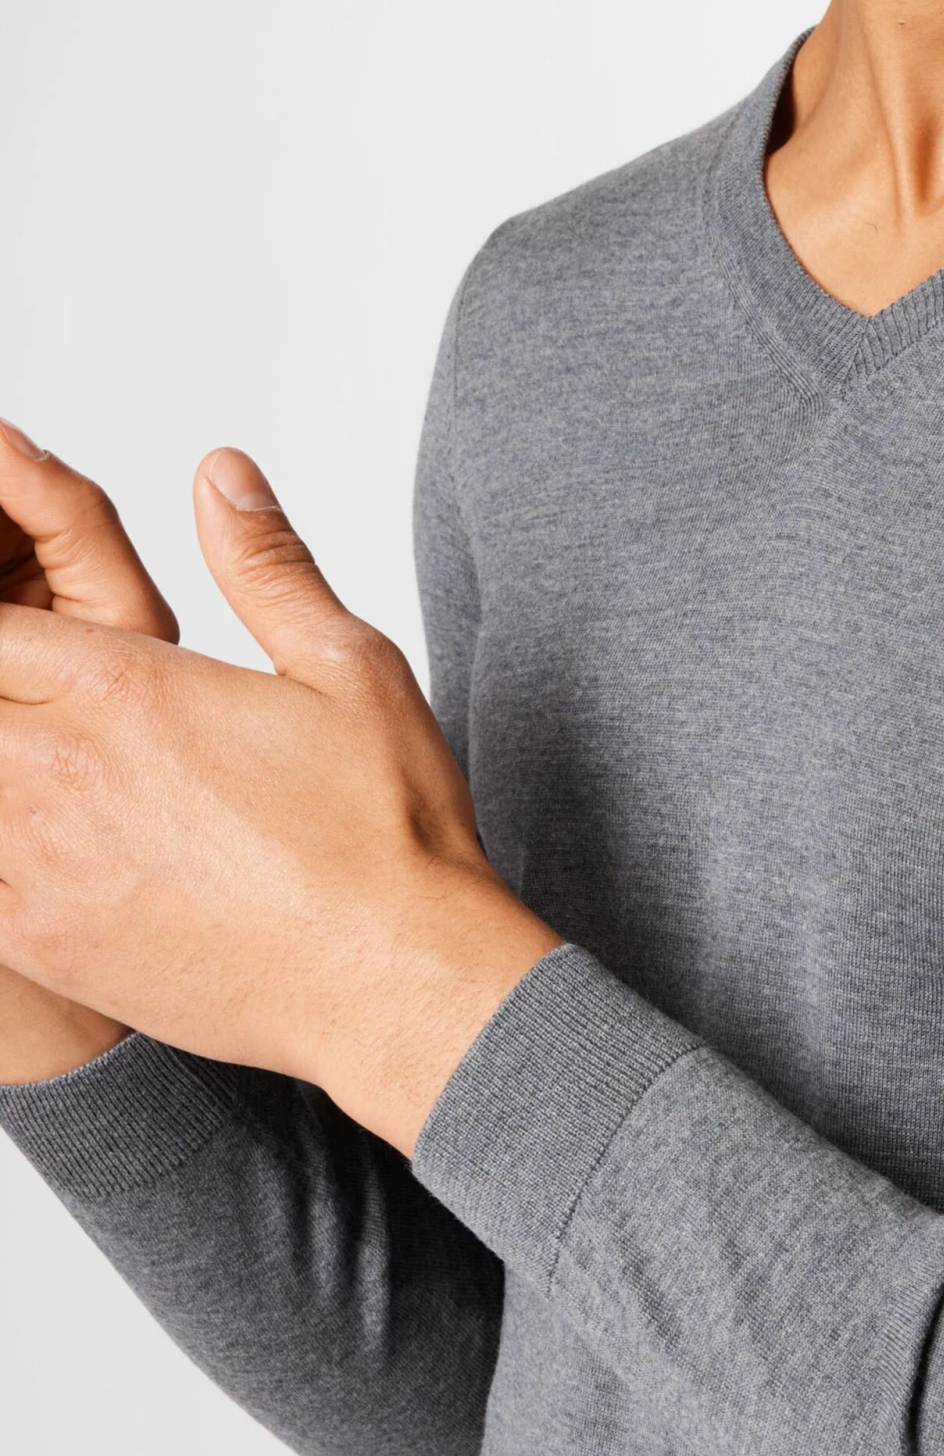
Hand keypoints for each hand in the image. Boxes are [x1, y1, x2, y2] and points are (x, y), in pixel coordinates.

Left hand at [0, 448, 561, 1148]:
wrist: (394, 982)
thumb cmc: (387, 831)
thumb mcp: (346, 666)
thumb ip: (265, 563)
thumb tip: (221, 474)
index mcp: (127, 690)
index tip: (23, 622)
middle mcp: (60, 774)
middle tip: (39, 693)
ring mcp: (37, 866)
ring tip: (45, 768)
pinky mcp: (40, 942)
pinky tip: (42, 842)